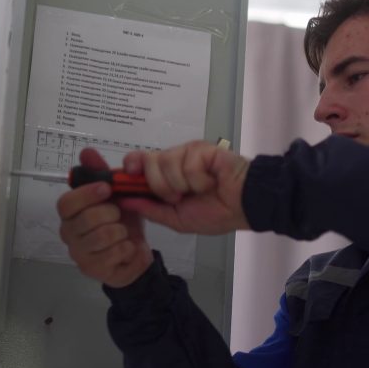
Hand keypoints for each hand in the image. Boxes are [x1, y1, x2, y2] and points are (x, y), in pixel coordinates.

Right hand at [57, 148, 153, 287]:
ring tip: (123, 232)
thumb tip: (86, 151)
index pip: (66, 203)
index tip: (107, 188)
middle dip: (110, 213)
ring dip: (121, 231)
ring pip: (103, 236)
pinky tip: (126, 247)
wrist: (135, 252)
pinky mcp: (93, 269)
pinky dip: (127, 247)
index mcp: (70, 213)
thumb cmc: (121, 220)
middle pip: (86, 219)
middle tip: (118, 214)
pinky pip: (115, 252)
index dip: (86, 195)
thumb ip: (101, 172)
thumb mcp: (116, 194)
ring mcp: (79, 253)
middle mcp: (68, 233)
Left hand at [118, 141, 250, 234]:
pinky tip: (212, 181)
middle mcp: (174, 160)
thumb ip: (150, 209)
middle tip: (179, 196)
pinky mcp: (202, 148)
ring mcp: (188, 152)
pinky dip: (199, 180)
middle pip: (147, 161)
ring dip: (183, 185)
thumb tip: (124, 200)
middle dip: (160, 186)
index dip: (131, 167)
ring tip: (200, 189)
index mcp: (165, 175)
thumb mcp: (176, 219)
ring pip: (166, 162)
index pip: (138, 161)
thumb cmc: (216, 213)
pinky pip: (188, 163)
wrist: (244, 208)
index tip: (128, 176)